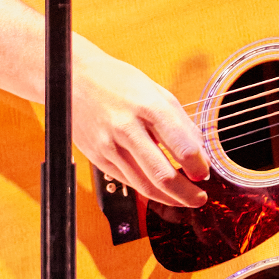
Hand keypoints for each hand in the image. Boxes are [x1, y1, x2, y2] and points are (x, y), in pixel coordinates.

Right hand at [72, 39, 209, 207]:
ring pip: (143, 185)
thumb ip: (180, 122)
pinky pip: (127, 181)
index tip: (204, 173)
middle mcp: (127, 127)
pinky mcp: (98, 158)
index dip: (198, 166)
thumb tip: (200, 152)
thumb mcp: (156, 91)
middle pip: (162, 174)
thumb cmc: (118, 81)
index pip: (181, 145)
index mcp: (148, 106)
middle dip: (186, 193)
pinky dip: (147, 189)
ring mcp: (110, 145)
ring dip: (168, 198)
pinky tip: (160, 190)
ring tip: (184, 199)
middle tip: (200, 198)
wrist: (74, 78)